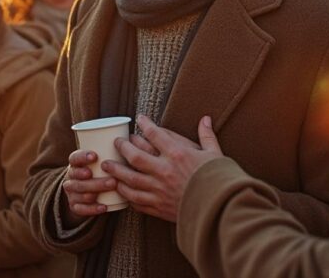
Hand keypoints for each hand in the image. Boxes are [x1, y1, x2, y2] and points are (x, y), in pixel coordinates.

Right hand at [61, 149, 115, 225]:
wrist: (83, 192)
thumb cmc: (99, 170)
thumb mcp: (102, 160)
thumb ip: (112, 152)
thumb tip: (133, 140)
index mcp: (76, 163)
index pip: (74, 158)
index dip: (82, 157)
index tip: (95, 156)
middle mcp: (71, 176)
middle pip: (78, 177)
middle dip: (95, 179)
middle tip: (112, 180)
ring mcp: (71, 192)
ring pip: (79, 192)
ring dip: (95, 191)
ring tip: (110, 192)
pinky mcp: (74, 206)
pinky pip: (80, 209)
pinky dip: (92, 209)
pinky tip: (104, 207)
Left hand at [102, 114, 223, 222]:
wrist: (221, 211)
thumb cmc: (219, 181)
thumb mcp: (216, 155)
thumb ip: (207, 136)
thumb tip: (205, 119)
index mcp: (179, 155)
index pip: (156, 134)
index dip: (145, 124)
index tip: (139, 118)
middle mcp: (165, 171)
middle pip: (135, 156)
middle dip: (123, 147)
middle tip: (116, 142)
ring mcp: (159, 190)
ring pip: (130, 180)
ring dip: (116, 171)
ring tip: (106, 165)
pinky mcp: (158, 207)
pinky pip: (136, 201)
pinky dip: (127, 195)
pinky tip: (121, 190)